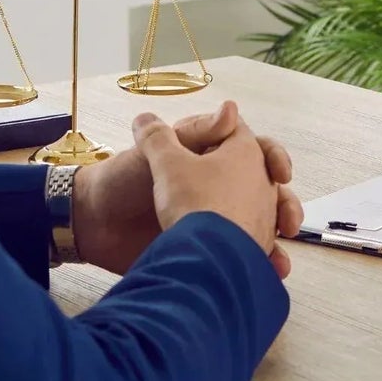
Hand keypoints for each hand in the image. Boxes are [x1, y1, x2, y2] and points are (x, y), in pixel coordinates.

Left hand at [130, 105, 294, 271]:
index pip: (255, 151)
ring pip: (260, 225)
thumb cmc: (123, 179)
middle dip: (284, 205)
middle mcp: (219, 186)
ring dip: (275, 238)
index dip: (273, 158)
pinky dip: (258, 263)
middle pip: (267, 191)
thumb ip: (195, 133)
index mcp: (212, 156)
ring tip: (280, 258)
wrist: (93, 225)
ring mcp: (215, 220)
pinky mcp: (208, 250)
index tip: (281, 172)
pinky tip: (268, 272)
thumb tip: (231, 109)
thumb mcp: (160, 151)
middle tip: (288, 222)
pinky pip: (242, 256)